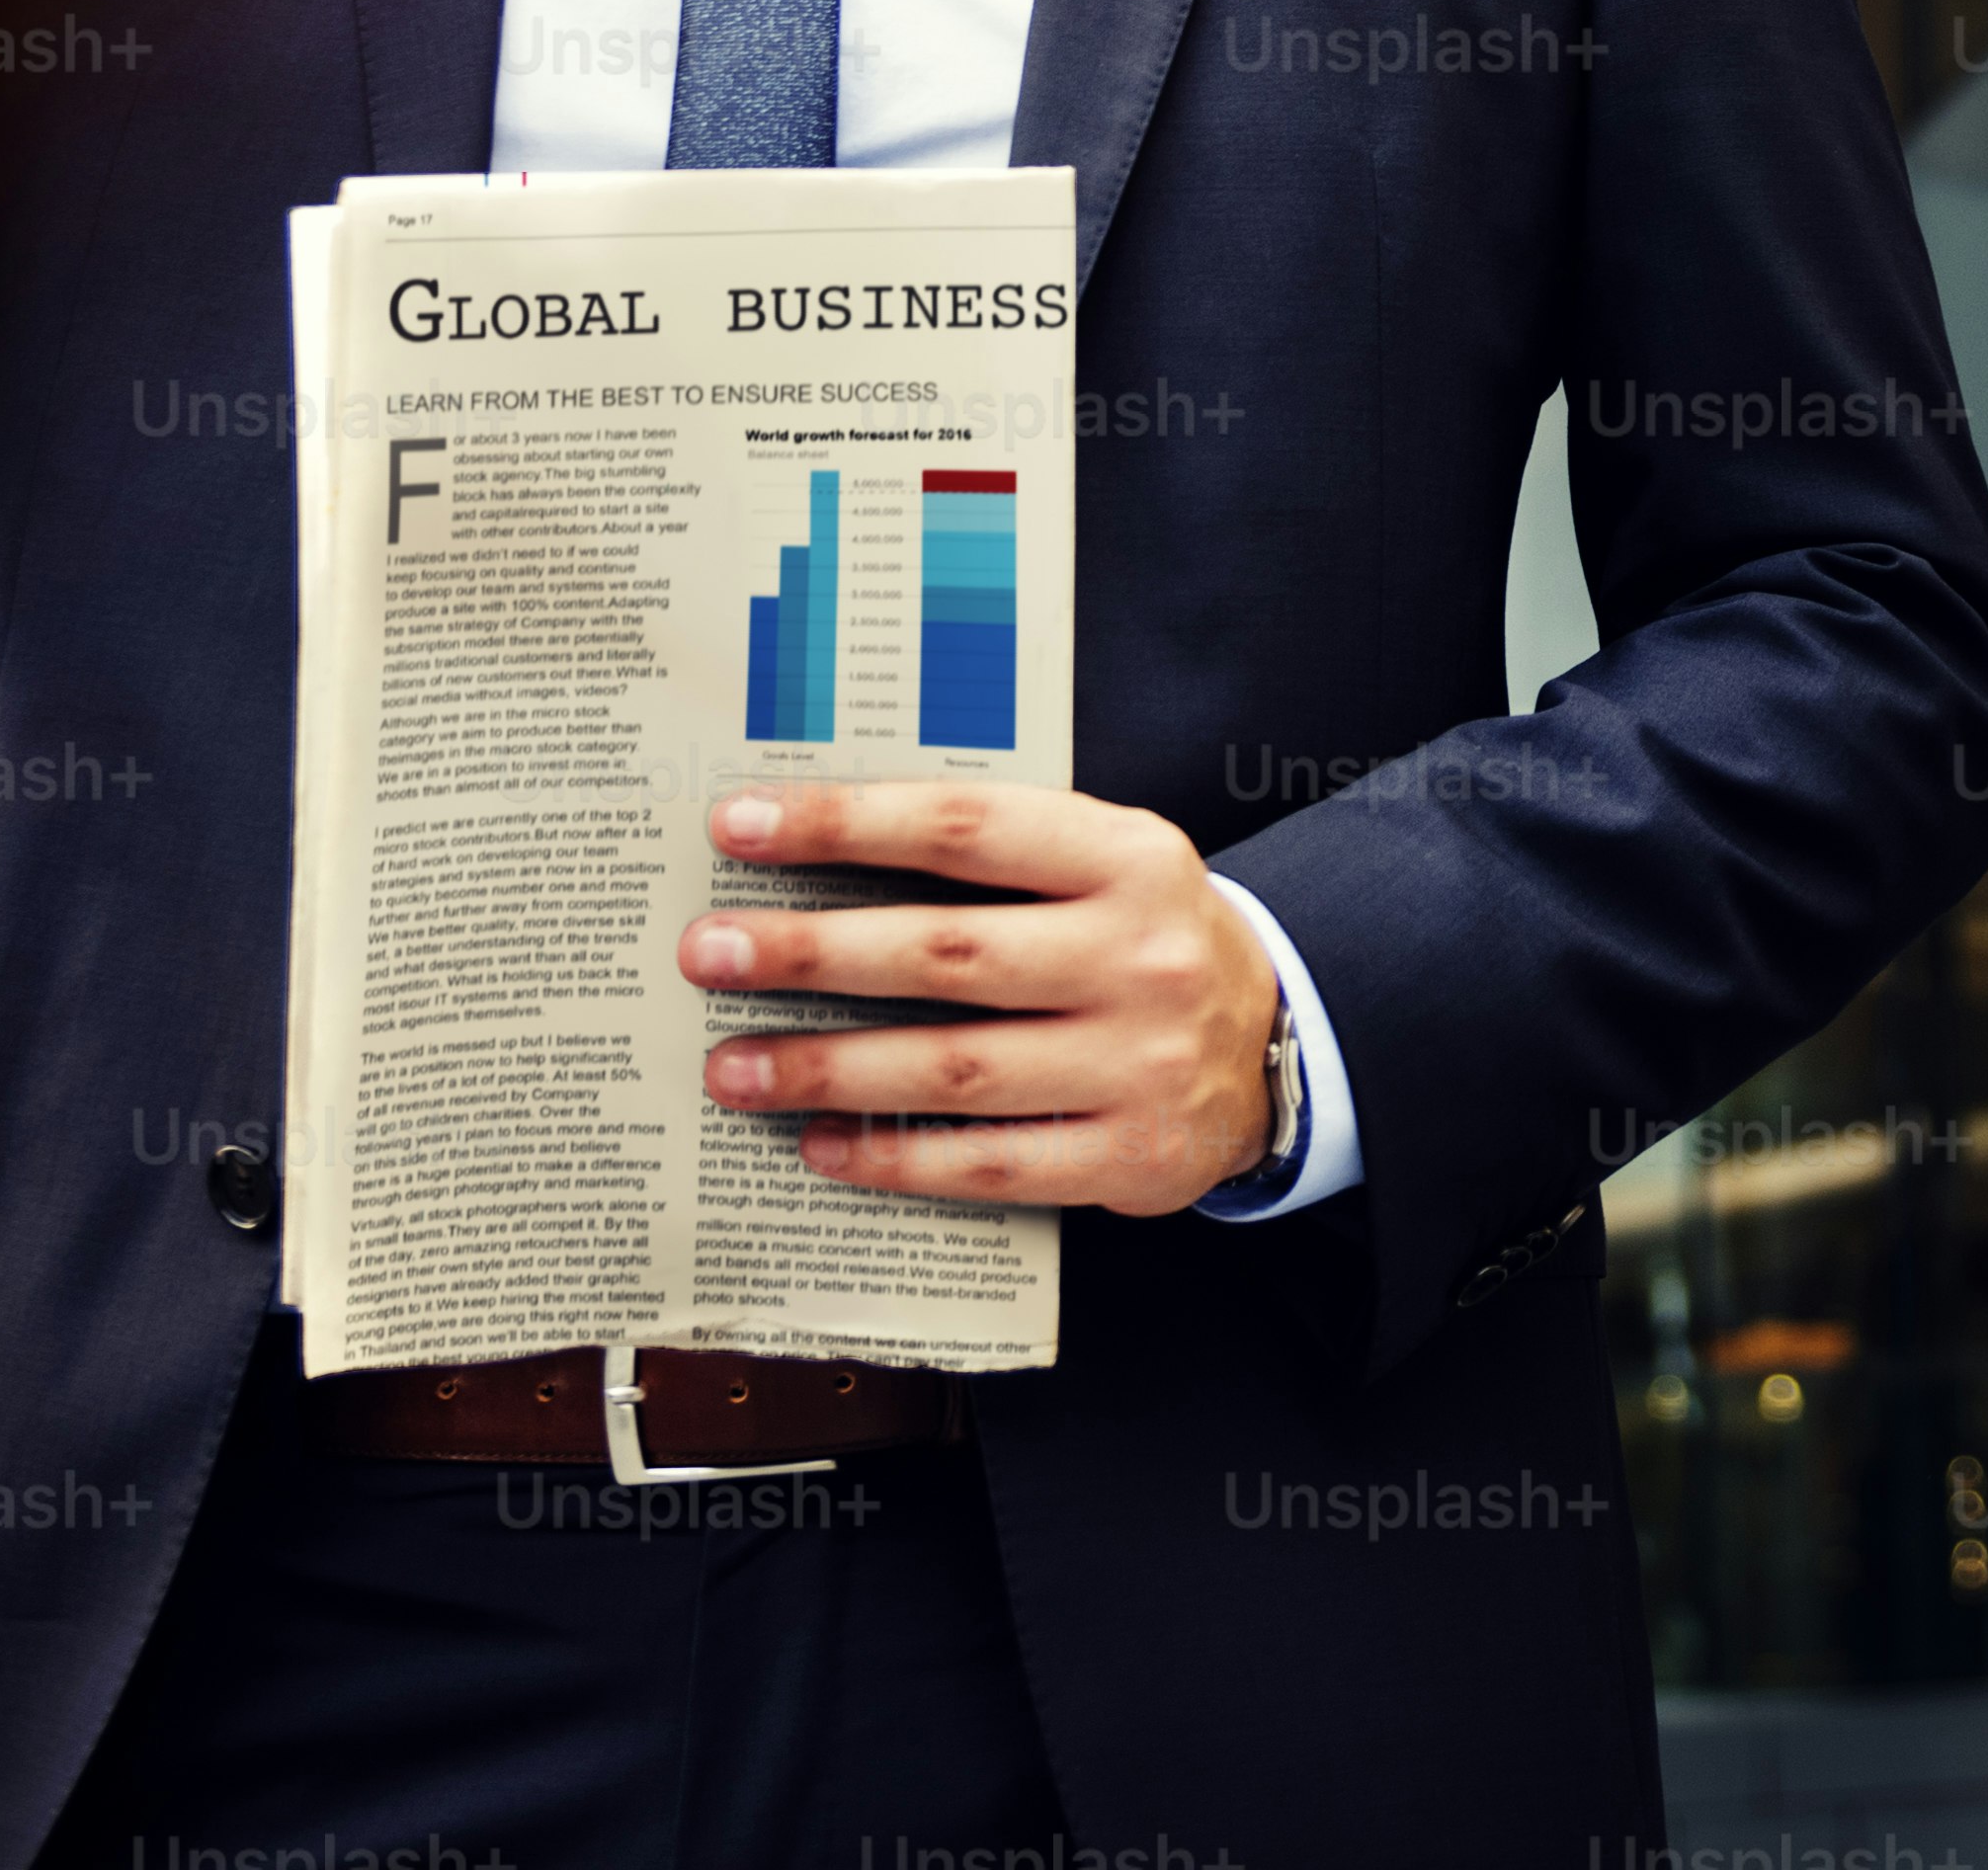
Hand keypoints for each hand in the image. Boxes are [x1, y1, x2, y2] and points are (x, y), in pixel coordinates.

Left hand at [678, 781, 1284, 1217]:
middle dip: (810, 952)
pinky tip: (819, 1146)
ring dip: (827, 1068)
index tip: (741, 824)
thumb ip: (995, 848)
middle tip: (708, 953)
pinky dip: (894, 1156)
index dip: (846, 823)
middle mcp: (1134, 957)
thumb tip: (822, 842)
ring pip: (954, 1067)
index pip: (964, 827)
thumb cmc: (1146, 934)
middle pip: (945, 952)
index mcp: (1125, 857)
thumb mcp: (1105, 859)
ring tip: (732, 1067)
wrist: (1279, 1044)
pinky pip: (989, 1163)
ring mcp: (1135, 1065)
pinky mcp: (1128, 1160)